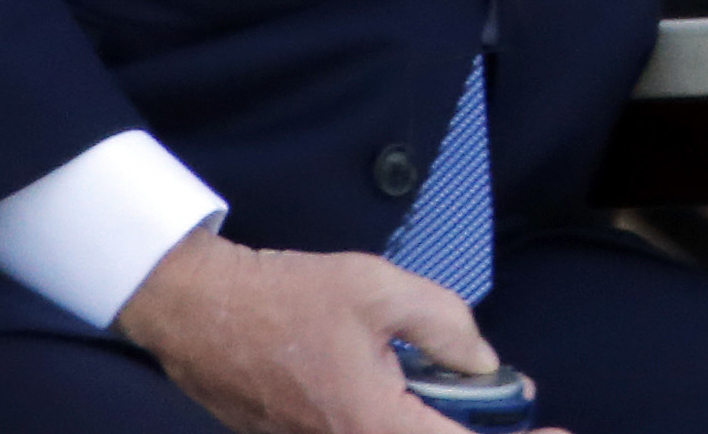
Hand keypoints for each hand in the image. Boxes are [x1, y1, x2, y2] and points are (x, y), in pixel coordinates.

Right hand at [112, 227, 561, 433]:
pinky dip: (401, 422)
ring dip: (434, 423)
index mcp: (370, 422)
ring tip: (466, 398)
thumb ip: (446, 325)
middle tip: (508, 408)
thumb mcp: (380, 287)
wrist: (199, 312)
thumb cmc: (283, 295)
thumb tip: (486, 364)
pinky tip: (415, 395)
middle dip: (476, 431)